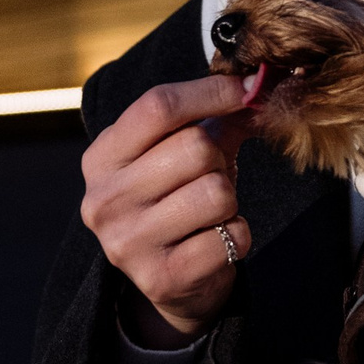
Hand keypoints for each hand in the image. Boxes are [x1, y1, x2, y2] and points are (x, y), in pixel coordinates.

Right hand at [80, 73, 254, 343]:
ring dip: (229, 201)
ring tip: (209, 213)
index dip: (210, 92)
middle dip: (219, 159)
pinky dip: (236, 235)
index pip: (158, 106)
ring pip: (217, 192)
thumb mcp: (182, 150)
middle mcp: (103, 200)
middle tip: (209, 178)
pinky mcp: (161, 278)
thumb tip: (262, 83)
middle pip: (194, 147)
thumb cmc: (178, 199)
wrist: (171, 280)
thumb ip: (216, 115)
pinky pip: (231, 235)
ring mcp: (128, 243)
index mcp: (101, 158)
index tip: (244, 91)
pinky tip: (214, 241)